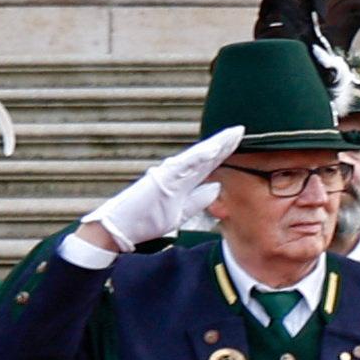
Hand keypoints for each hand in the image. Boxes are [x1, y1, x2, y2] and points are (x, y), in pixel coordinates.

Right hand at [79, 126, 247, 259]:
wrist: (119, 229)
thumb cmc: (145, 220)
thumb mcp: (180, 213)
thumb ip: (198, 200)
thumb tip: (216, 186)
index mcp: (181, 182)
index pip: (207, 164)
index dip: (223, 152)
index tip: (239, 141)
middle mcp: (175, 174)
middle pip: (204, 156)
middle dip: (222, 143)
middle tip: (240, 129)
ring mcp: (167, 175)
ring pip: (195, 157)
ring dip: (213, 146)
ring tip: (232, 135)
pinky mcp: (160, 180)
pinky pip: (182, 166)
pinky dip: (197, 157)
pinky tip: (212, 150)